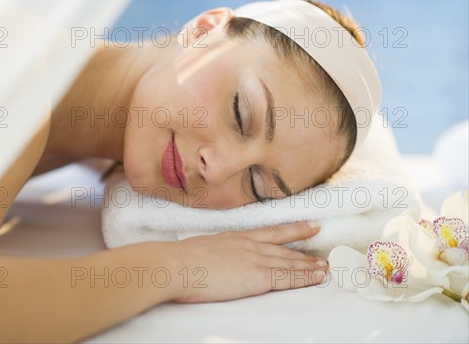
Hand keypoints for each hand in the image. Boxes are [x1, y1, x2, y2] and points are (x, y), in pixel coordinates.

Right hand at [169, 221, 326, 302]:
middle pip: (284, 247)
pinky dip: (305, 277)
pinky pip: (288, 277)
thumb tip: (213, 259)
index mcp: (235, 237)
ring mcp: (255, 259)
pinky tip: (317, 276)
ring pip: (290, 261)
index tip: (306, 224)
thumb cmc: (181, 260)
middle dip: (304, 249)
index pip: (269, 232)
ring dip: (309, 265)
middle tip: (321, 249)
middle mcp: (249, 245)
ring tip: (324, 266)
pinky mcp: (257, 277)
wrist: (177, 265)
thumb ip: (214, 252)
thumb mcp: (201, 248)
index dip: (291, 228)